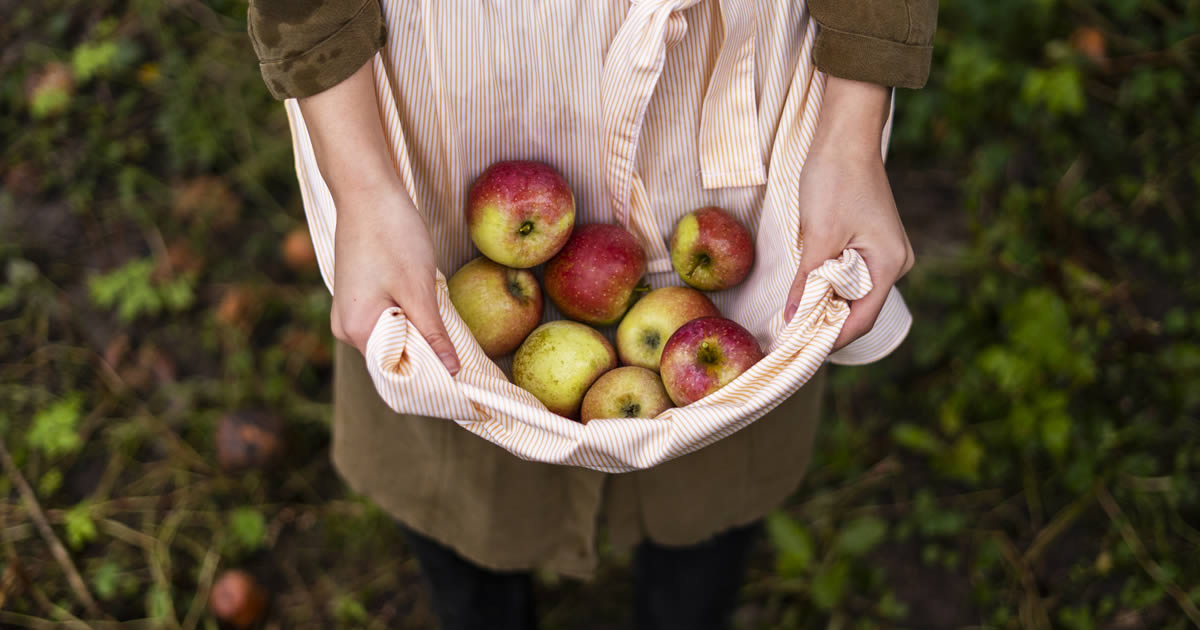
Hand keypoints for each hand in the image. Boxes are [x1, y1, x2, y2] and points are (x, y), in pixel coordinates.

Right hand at [296, 60, 460, 375]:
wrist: (366, 190)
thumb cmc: (391, 235)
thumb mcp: (418, 289)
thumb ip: (433, 335)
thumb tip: (451, 371)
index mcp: (356, 330)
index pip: (397, 372)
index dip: (431, 377)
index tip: (462, 379)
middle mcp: (346, 327)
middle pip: (395, 357)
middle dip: (428, 356)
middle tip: (465, 354)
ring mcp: (349, 311)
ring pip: (394, 338)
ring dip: (421, 335)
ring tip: (450, 331)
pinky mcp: (358, 296)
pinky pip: (388, 320)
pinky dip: (410, 319)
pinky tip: (430, 310)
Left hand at [782, 77, 913, 350]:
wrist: (845, 135)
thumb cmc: (835, 180)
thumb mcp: (817, 236)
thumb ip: (806, 281)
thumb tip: (792, 319)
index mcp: (889, 265)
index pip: (861, 319)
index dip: (830, 339)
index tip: (800, 354)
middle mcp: (895, 263)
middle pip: (858, 308)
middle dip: (825, 324)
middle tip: (790, 340)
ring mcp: (884, 252)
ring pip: (853, 292)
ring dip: (825, 304)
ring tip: (793, 321)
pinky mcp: (870, 241)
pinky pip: (850, 274)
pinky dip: (828, 286)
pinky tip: (805, 292)